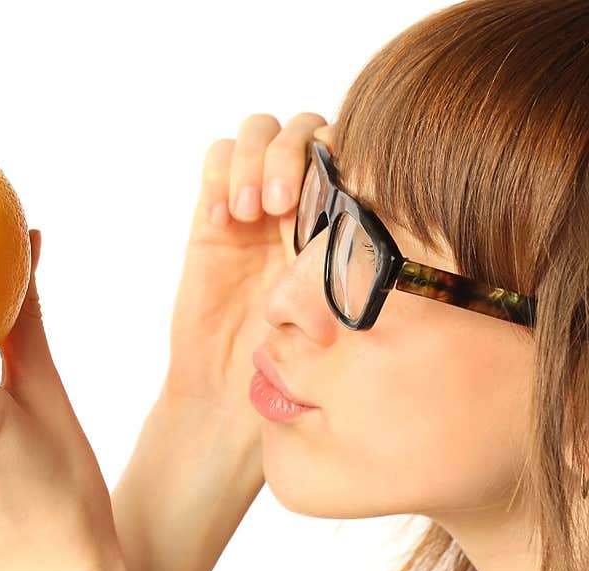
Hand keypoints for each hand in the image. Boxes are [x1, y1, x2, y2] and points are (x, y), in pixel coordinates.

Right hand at [163, 113, 335, 431]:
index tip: (338, 190)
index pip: (347, 149)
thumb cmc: (294, 366)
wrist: (229, 394)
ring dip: (255, 161)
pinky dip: (220, 174)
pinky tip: (224, 220)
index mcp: (339, 219)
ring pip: (258, 131)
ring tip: (253, 213)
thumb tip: (403, 224)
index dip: (343, 150)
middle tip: (284, 205)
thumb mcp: (343, 314)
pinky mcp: (213, 216)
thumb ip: (365, 269)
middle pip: (304, 128)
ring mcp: (254, 205)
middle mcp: (299, 203)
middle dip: (292, 155)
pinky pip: (215, 160)